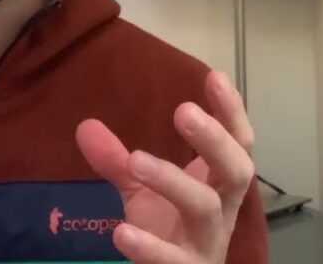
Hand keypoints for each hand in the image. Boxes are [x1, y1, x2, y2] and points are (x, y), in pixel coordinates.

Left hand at [76, 70, 254, 262]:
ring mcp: (206, 242)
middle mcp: (222, 210)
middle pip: (237, 170)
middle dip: (214, 140)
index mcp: (218, 184)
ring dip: (172, 180)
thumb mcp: (142, 192)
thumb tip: (85, 126)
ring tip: (136, 159)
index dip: (231, 112)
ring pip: (204, 209)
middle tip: (183, 111)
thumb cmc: (168, 232)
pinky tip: (122, 231)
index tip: (214, 77)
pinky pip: (172, 260)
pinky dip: (149, 246)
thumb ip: (118, 161)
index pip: (238, 143)